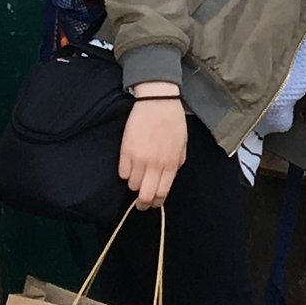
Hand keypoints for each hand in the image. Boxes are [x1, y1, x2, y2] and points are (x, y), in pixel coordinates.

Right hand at [119, 94, 186, 208]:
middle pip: (145, 195)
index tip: (152, 203)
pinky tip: (130, 164)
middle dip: (142, 203)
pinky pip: (122, 172)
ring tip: (137, 175)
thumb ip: (176, 164)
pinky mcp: (126, 151)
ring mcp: (139, 158)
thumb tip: (167, 179)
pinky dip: (125, 172)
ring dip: (134, 184)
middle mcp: (155, 164)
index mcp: (171, 163)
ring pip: (132, 185)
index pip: (162, 193)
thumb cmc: (172, 121)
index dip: (156, 202)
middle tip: (140, 203)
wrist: (157, 100)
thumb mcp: (182, 144)